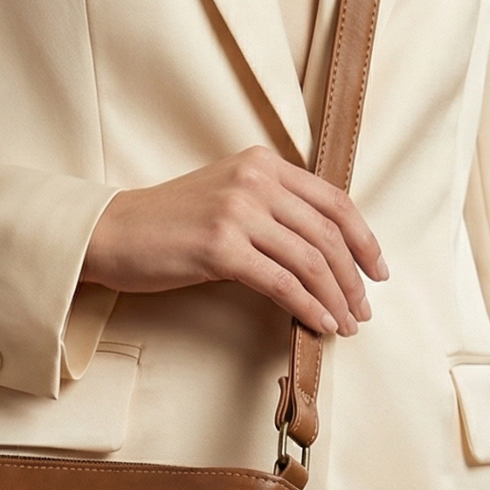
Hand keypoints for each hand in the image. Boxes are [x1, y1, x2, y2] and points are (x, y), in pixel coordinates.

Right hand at [82, 146, 388, 336]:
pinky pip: (281, 282)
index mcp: (262, 164)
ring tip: (345, 324)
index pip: (333, 200)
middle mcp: (255, 181)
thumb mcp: (225, 200)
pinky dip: (307, 307)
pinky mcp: (220, 248)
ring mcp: (238, 212)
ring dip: (335, 298)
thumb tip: (317, 251)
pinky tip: (318, 324)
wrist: (112, 234)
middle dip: (353, 278)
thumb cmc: (166, 226)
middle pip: (328, 233)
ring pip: (310, 259)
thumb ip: (269, 210)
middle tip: (364, 310)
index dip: (364, 239)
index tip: (377, 270)